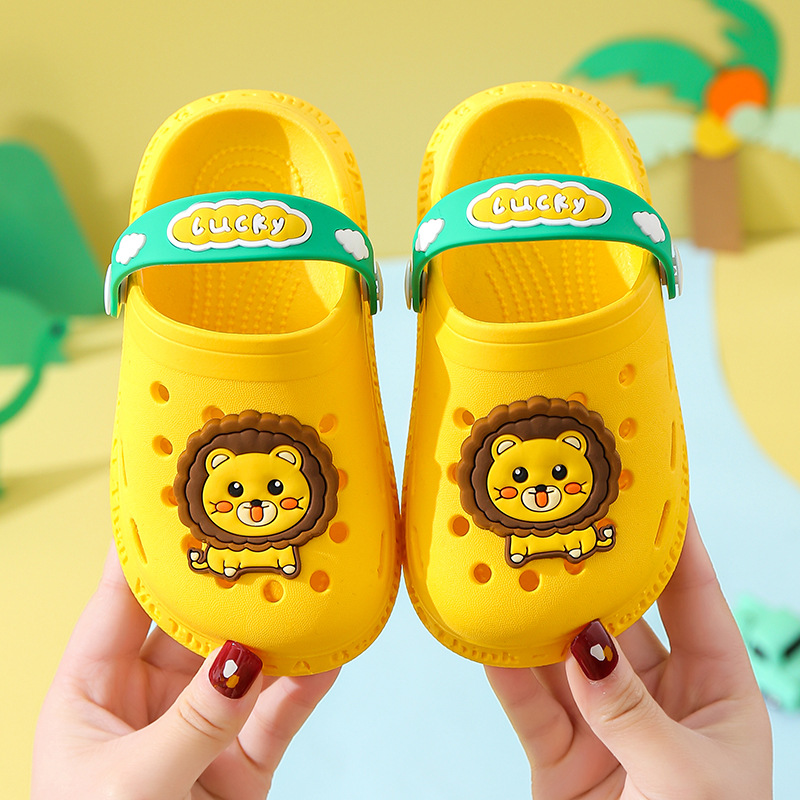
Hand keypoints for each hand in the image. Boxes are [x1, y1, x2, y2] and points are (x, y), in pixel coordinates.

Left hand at [33, 545, 337, 798]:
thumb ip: (193, 722)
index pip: (122, 600)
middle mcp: (147, 698)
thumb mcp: (131, 787)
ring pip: (244, 663)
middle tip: (267, 532)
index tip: (183, 494)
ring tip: (311, 583)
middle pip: (192, 622)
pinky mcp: (242, 762)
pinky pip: (278, 713)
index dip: (150, 547)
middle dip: (230, 581)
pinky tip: (330, 653)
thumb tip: (244, 658)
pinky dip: (305, 685)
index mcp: (92, 691)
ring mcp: (199, 727)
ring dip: (278, 630)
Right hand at [485, 511, 771, 798]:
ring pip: (565, 654)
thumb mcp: (682, 778)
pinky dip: (504, 670)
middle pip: (620, 618)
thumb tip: (584, 643)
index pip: (696, 599)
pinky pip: (528, 701)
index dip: (676, 541)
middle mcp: (660, 700)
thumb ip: (629, 708)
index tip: (652, 489)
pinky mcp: (561, 754)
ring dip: (537, 616)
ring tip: (510, 564)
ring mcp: (606, 724)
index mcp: (716, 695)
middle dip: (590, 572)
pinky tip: (485, 634)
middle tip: (559, 519)